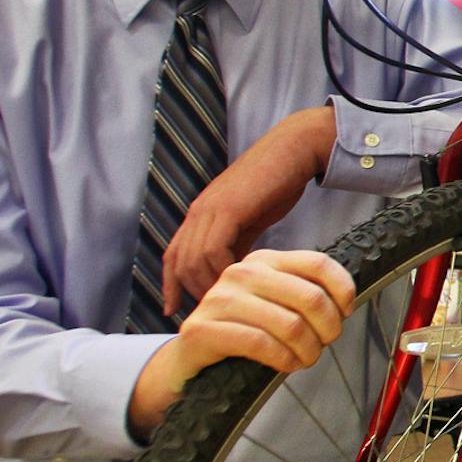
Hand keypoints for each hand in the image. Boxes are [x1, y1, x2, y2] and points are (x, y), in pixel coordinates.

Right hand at [128, 248, 357, 435]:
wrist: (188, 359)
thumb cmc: (242, 331)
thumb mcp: (275, 304)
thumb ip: (303, 294)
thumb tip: (346, 302)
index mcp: (263, 260)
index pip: (318, 263)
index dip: (343, 290)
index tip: (346, 313)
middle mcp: (240, 273)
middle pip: (310, 297)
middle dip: (328, 328)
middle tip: (325, 344)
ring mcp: (218, 299)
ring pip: (290, 324)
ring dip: (308, 350)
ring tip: (305, 359)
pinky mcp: (202, 329)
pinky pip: (261, 344)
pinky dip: (283, 360)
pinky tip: (286, 365)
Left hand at [161, 106, 335, 313]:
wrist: (292, 151)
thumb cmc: (276, 183)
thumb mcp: (250, 218)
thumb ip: (237, 242)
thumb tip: (232, 270)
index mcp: (200, 215)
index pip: (173, 256)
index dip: (169, 285)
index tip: (171, 309)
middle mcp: (198, 212)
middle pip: (181, 263)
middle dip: (193, 291)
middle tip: (215, 310)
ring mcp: (210, 209)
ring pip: (194, 259)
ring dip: (210, 284)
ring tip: (231, 299)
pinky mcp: (228, 209)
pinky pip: (214, 249)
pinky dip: (223, 269)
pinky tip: (240, 278)